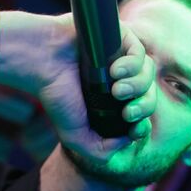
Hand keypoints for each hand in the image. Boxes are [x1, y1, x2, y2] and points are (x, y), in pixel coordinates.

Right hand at [37, 13, 156, 165]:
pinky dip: (133, 65)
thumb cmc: (56, 96)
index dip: (144, 124)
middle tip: (126, 112)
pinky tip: (114, 71)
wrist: (40, 63)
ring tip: (116, 90)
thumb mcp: (76, 137)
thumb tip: (130, 140)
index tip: (133, 127)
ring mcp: (122, 59)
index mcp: (114, 103)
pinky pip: (141, 52)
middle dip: (144, 108)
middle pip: (150, 96)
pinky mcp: (120, 38)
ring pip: (149, 74)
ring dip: (138, 86)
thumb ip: (101, 151)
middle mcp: (121, 81)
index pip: (142, 116)